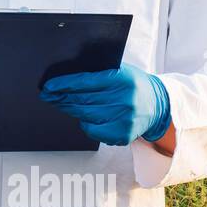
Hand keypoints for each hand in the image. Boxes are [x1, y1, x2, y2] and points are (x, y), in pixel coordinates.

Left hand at [39, 64, 170, 145]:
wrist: (158, 106)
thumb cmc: (134, 86)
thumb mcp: (122, 72)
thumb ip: (100, 74)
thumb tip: (67, 80)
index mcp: (123, 79)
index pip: (86, 82)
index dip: (64, 85)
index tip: (48, 87)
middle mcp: (124, 100)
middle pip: (83, 101)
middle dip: (62, 98)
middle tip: (48, 96)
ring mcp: (124, 119)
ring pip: (86, 116)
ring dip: (71, 110)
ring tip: (63, 104)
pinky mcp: (122, 135)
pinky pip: (93, 130)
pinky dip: (86, 124)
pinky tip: (86, 118)